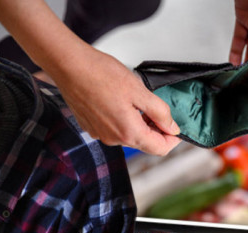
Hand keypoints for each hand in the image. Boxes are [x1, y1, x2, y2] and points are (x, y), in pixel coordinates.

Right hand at [53, 46, 181, 155]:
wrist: (70, 67)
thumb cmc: (102, 75)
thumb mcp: (140, 91)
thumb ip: (160, 112)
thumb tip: (173, 128)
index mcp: (128, 132)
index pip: (159, 149)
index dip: (172, 139)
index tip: (176, 127)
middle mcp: (113, 139)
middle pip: (144, 143)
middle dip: (155, 130)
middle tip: (158, 108)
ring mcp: (100, 134)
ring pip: (128, 136)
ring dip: (138, 124)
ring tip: (135, 100)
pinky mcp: (91, 127)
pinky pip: (113, 129)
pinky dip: (122, 120)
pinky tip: (118, 101)